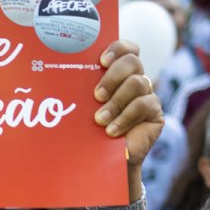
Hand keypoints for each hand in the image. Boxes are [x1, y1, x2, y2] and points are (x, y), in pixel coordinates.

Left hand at [93, 40, 164, 177]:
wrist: (103, 161)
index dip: (117, 48)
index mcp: (118, 73)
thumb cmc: (89, 130)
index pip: (127, 49)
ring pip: (138, 82)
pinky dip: (125, 117)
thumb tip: (53, 70)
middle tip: (96, 95)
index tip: (101, 61)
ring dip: (116, 101)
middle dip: (113, 76)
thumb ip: (80, 88)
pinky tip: (112, 131)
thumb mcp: (83, 106)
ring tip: (100, 119)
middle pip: (133, 61)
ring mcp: (147, 95)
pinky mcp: (155, 113)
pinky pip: (144, 104)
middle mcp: (135, 79)